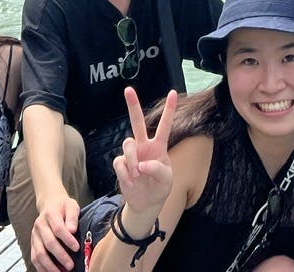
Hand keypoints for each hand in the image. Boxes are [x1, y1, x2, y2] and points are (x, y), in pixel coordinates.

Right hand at [32, 195, 81, 271]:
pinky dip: (42, 268)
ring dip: (50, 266)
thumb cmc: (63, 207)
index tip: (76, 248)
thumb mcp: (71, 206)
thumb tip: (72, 230)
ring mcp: (34, 236)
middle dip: (60, 256)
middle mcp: (40, 225)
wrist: (50, 204)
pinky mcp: (33, 244)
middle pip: (49, 243)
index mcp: (50, 214)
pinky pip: (34, 258)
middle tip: (70, 265)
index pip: (58, 229)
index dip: (67, 239)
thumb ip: (72, 217)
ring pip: (39, 253)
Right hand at [114, 87, 176, 218]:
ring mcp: (132, 155)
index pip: (165, 125)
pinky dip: (125, 173)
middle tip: (128, 89)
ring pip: (127, 144)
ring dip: (132, 160)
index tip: (174, 92)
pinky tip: (131, 182)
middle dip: (133, 105)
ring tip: (137, 175)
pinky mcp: (122, 164)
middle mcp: (144, 146)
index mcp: (159, 147)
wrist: (145, 204)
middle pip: (137, 122)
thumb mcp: (167, 180)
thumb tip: (142, 164)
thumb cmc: (159, 188)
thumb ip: (158, 169)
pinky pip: (120, 162)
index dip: (169, 110)